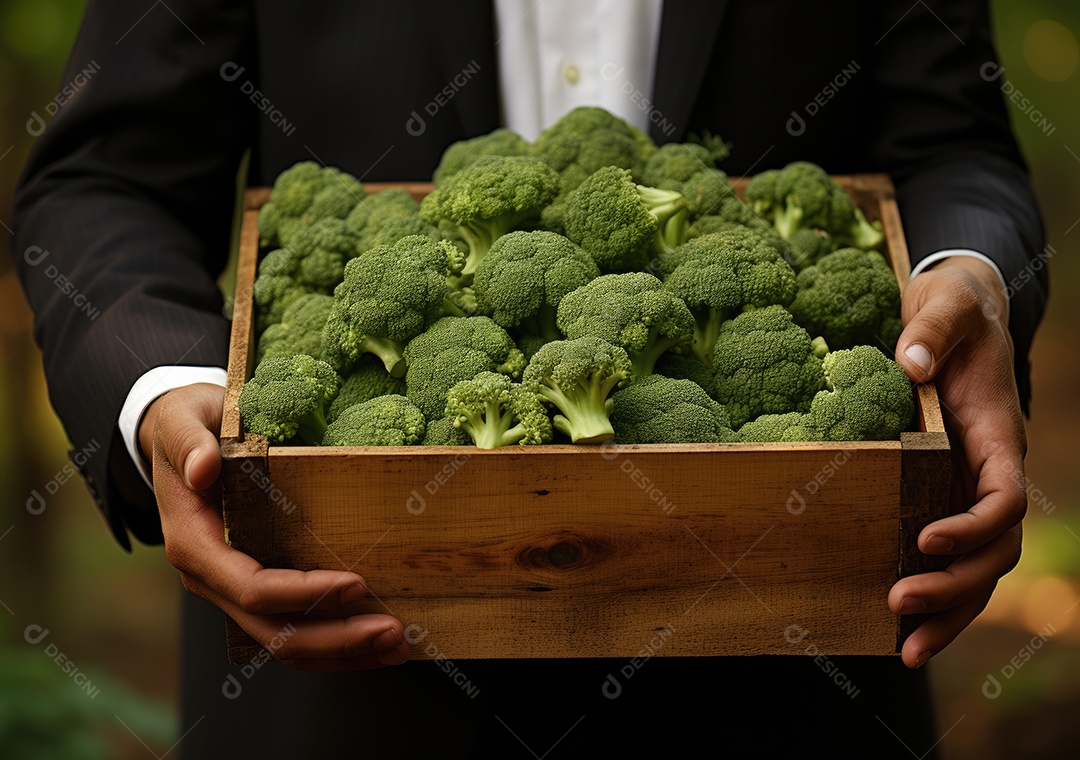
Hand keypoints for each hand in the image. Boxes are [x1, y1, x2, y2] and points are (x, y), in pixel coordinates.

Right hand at [139, 383, 408, 669]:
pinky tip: (374, 646)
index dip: (305, 593)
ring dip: (342, 653)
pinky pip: (290, 632)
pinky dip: (333, 647)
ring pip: (284, 644)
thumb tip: (204, 468)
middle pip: (274, 631)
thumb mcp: (182, 420)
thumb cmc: (188, 424)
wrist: (178, 440)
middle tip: (394, 630)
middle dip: (336, 638)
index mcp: (195, 545)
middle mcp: (211, 579)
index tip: (358, 584)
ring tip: (397, 646)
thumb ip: (190, 442)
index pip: (253, 587)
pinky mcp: (253, 592)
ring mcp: (231, 591)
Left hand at [888, 258, 1025, 667]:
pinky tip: (900, 630)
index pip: (1003, 496)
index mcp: (999, 435)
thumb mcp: (947, 306)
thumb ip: (933, 329)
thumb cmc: (954, 312)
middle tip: (899, 603)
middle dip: (954, 585)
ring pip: (977, 568)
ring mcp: (969, 491)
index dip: (972, 525)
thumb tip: (911, 363)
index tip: (925, 540)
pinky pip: (950, 559)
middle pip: (993, 549)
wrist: (956, 318)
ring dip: (948, 611)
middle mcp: (990, 473)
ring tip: (904, 649)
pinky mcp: (943, 498)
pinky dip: (936, 597)